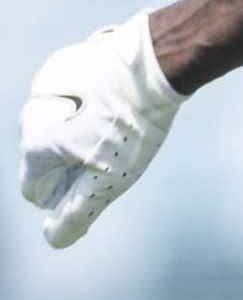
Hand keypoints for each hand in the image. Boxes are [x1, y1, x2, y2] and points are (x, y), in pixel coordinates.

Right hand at [18, 12, 183, 247]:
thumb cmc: (133, 124)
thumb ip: (78, 210)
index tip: (95, 184)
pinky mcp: (67, 62)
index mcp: (34, 143)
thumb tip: (54, 238)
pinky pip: (70, 95)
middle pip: (44, 155)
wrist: (155, 61)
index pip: (34, 189)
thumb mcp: (110, 177)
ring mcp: (46, 82)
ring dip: (79, 132)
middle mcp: (30, 111)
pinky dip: (87, 105)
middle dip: (72, 164)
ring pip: (57, 123)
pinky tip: (118, 103)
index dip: (63, 196)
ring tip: (118, 127)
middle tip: (112, 155)